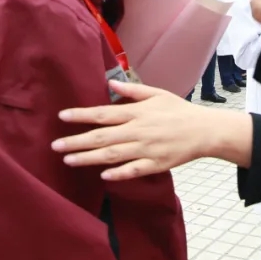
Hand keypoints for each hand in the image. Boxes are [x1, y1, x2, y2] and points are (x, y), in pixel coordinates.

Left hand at [52, 81, 251, 180]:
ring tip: (68, 160)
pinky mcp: (155, 164)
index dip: (81, 115)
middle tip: (55, 146)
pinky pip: (133, 170)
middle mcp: (138, 131)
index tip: (62, 117)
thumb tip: (109, 83)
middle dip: (76, 141)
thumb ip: (132, 91)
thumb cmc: (179, 110)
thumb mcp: (157, 94)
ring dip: (88, 158)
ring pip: (112, 155)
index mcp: (137, 113)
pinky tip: (102, 176)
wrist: (205, 131)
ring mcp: (146, 149)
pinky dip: (118, 173)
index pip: (103, 114)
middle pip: (101, 137)